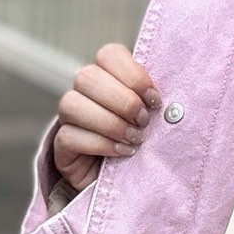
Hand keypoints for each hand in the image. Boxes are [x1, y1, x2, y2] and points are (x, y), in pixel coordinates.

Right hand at [52, 43, 161, 191]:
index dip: (133, 75)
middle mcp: (83, 92)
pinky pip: (68, 136)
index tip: (154, 99)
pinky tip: (121, 152)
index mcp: (107, 75)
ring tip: (134, 138)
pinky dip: (100, 144)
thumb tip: (172, 104)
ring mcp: (68, 117)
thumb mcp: (153, 116)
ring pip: (71, 104)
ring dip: (109, 122)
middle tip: (144, 121)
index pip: (109, 54)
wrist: (124, 178)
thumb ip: (155, 102)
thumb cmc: (142, 139)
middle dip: (122, 100)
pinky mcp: (60, 145)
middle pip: (88, 77)